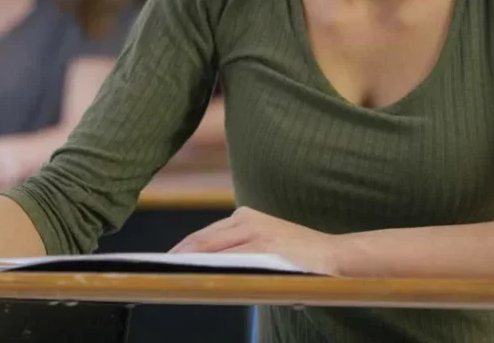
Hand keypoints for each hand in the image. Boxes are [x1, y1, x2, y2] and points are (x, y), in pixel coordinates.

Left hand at [170, 206, 341, 275]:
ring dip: (189, 263)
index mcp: (245, 217)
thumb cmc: (297, 259)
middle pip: (202, 240)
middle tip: (156, 270)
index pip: (203, 235)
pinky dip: (211, 268)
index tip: (161, 262)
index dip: (180, 249)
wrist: (336, 257)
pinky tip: (198, 276)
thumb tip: (201, 270)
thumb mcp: (264, 247)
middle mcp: (247, 220)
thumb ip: (237, 253)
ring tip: (170, 275)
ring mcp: (256, 233)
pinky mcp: (265, 248)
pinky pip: (230, 260)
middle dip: (178, 256)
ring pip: (212, 249)